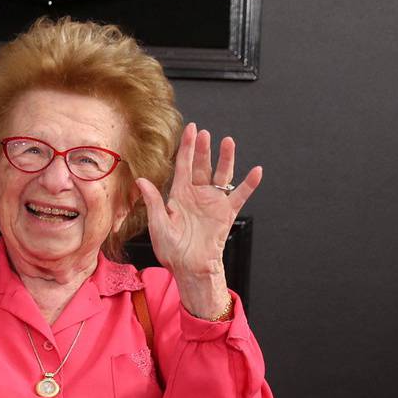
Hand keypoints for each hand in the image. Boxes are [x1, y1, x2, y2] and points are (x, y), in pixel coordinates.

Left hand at [133, 124, 263, 315]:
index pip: (183, 166)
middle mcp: (197, 195)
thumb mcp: (158, 225)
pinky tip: (257, 171)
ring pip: (221, 175)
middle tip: (205, 134)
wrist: (190, 269)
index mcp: (179, 196)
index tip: (190, 128)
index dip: (186, 147)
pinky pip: (240, 195)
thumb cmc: (172, 251)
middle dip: (203, 149)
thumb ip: (153, 202)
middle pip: (202, 166)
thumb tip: (141, 180)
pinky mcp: (226, 213)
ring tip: (228, 142)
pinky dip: (249, 184)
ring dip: (226, 159)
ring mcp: (213, 202)